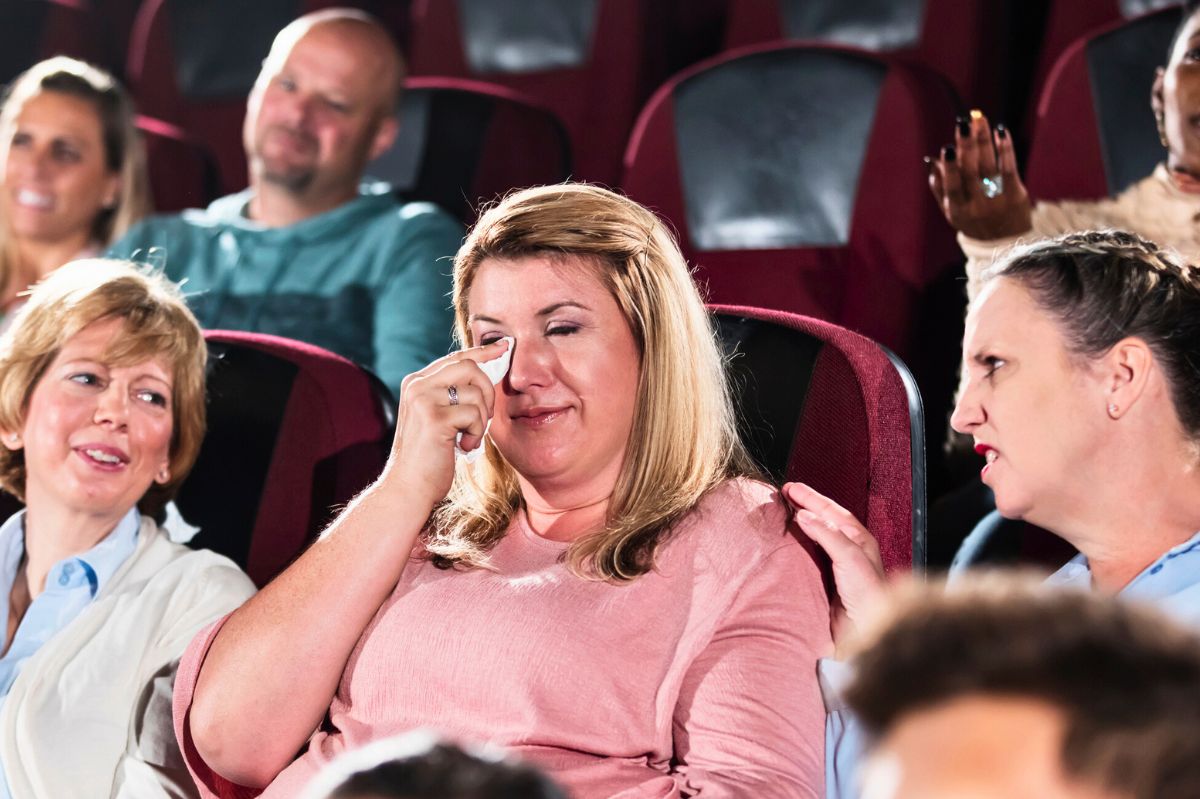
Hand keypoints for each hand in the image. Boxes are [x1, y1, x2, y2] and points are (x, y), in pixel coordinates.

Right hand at [385, 339, 510, 506]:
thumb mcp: (438, 417)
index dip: (483, 351)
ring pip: (475, 392)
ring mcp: (423, 400)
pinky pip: (474, 415)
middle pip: (469, 366)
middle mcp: (417, 385)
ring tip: (468, 438)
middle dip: (488, 390)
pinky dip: (476, 433)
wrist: (408, 487)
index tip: (504, 346)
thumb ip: (452, 395)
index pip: (456, 358)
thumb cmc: (429, 457)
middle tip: (484, 417)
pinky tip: (463, 447)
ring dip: (481, 419)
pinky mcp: (434, 418)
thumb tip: (485, 372)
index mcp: (417, 382)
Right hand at [783, 482, 886, 644]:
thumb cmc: (868, 596)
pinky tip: (786, 544)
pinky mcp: (825, 582)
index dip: (811, 498)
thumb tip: (804, 514)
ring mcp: (837, 566)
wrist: (867, 632)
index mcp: (860, 540)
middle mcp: (849, 549)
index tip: (790, 488)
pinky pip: (809, 556)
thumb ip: (828, 535)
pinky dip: (797, 545)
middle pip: (824, 520)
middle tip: (784, 493)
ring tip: (783, 513)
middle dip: (806, 505)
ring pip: (816, 536)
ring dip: (801, 523)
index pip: (832, 511)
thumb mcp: (850, 558)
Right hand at [928, 111, 1031, 240]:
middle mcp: (977, 206)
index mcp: (957, 211)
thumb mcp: (952, 211)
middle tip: (964, 122)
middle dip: (967, 145)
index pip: (952, 186)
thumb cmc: (973, 221)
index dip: (950, 167)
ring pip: (989, 165)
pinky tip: (1000, 131)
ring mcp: (998, 200)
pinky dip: (1004, 148)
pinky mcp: (1015, 194)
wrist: (1005, 242)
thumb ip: (940, 188)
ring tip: (979, 120)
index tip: (948, 148)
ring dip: (984, 139)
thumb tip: (932, 161)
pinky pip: (1009, 167)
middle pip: (971, 171)